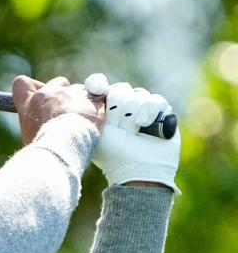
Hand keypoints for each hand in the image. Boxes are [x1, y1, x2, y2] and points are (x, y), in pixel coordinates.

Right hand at [12, 75, 104, 144]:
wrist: (65, 146)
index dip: (30, 88)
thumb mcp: (30, 136)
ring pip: (79, 90)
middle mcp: (50, 93)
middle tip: (66, 113)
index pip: (22, 83)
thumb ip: (34, 122)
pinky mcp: (92, 98)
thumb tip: (40, 120)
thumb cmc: (46, 147)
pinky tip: (95, 119)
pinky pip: (99, 95)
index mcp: (31, 103)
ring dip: (81, 101)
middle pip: (58, 82)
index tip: (37, 95)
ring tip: (83, 122)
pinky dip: (98, 105)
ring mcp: (72, 93)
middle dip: (63, 94)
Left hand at [91, 78, 180, 193]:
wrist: (139, 168)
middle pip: (119, 90)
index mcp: (101, 108)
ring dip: (134, 118)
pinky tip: (148, 128)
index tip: (97, 89)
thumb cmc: (113, 154)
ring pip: (137, 95)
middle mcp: (121, 105)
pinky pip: (155, 100)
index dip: (98, 85)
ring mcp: (141, 107)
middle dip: (118, 113)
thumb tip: (93, 86)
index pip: (98, 84)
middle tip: (120, 131)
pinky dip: (151, 115)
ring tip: (133, 133)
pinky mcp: (160, 110)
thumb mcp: (96, 132)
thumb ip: (91, 110)